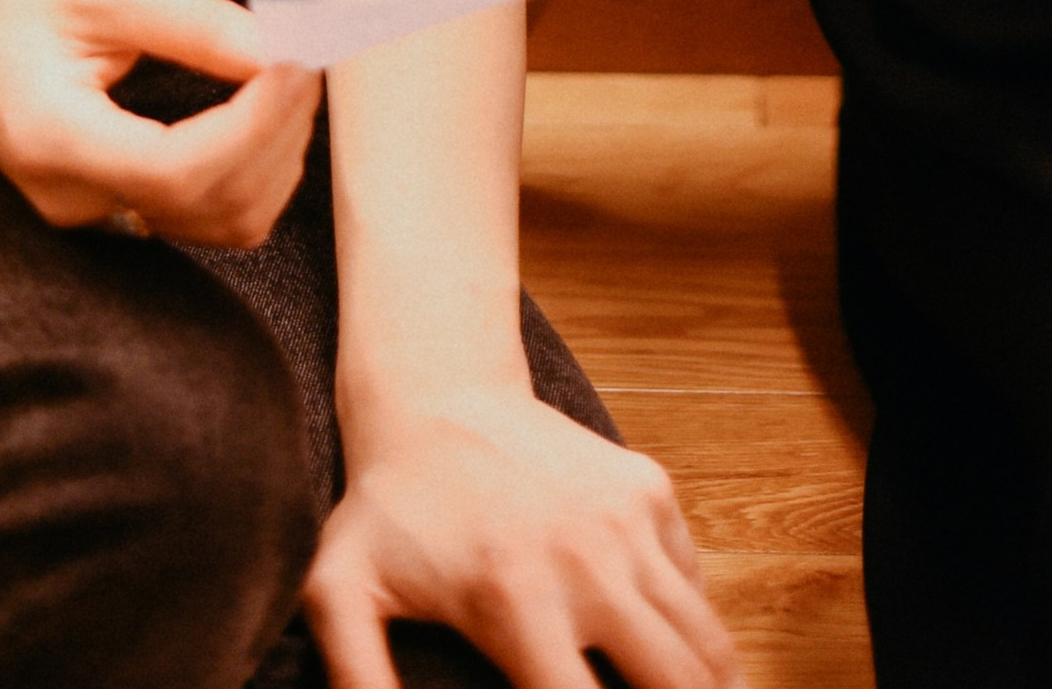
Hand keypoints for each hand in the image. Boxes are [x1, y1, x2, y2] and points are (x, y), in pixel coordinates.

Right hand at [0, 0, 317, 245]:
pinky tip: (264, 108)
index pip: (185, 169)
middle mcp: (78, 199)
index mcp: (58, 142)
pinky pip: (204, 212)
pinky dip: (252, 167)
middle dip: (280, 132)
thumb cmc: (5, 0)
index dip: (258, 121)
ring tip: (292, 75)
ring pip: (222, 222)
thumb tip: (278, 49)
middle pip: (216, 205)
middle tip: (309, 52)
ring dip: (276, 154)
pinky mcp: (113, 207)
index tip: (297, 55)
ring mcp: (94, 214)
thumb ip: (189, 23)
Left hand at [302, 385, 737, 688]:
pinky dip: (695, 628)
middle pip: (676, 685)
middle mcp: (588, 560)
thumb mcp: (341, 591)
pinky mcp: (649, 489)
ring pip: (706, 643)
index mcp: (517, 599)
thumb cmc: (387, 507)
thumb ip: (357, 677)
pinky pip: (695, 584)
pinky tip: (667, 650)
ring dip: (709, 686)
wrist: (436, 392)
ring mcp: (628, 519)